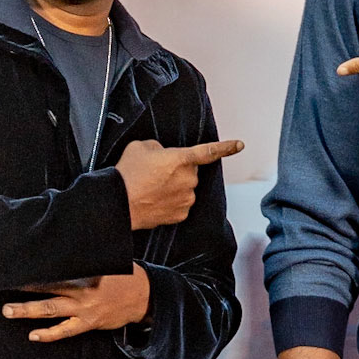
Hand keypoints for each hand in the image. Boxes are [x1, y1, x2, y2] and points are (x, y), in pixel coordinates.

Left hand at [4, 265, 150, 341]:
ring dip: (28, 311)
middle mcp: (82, 290)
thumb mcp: (105, 263)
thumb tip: (66, 253)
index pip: (55, 269)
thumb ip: (85, 262)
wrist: (144, 296)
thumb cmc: (124, 276)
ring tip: (9, 311)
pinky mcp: (89, 322)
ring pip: (51, 310)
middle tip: (3, 288)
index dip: (35, 269)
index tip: (18, 266)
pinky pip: (65, 330)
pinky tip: (34, 335)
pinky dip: (49, 333)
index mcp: (85, 272)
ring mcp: (84, 308)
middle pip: (47, 289)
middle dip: (24, 289)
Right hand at [116, 136, 243, 229]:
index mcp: (182, 159)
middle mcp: (188, 179)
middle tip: (155, 173)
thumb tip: (163, 155)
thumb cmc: (127, 173)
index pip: (209, 151)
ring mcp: (186, 198)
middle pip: (190, 171)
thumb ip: (159, 148)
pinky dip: (171, 202)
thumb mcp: (140, 147)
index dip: (226, 147)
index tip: (240, 145)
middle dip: (178, 170)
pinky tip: (154, 200)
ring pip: (186, 188)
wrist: (119, 203)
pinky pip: (180, 204)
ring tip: (151, 187)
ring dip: (174, 187)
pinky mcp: (180, 214)